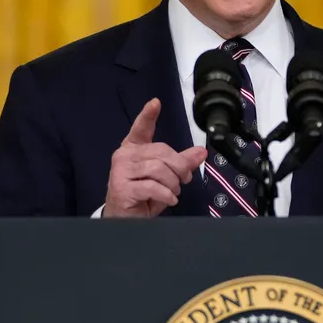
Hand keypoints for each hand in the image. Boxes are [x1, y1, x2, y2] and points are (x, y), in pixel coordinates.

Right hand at [103, 98, 207, 217]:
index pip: (141, 128)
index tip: (155, 103)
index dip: (148, 115)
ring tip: (173, 192)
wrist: (124, 219)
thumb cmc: (142, 196)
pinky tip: (169, 199)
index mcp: (133, 149)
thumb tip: (201, 152)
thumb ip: (181, 163)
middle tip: (184, 180)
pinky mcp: (122, 187)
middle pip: (161, 152)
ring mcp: (121, 171)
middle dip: (179, 167)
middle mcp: (124, 156)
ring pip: (158, 169)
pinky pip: (152, 186)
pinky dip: (166, 194)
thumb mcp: (165, 178)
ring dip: (172, 183)